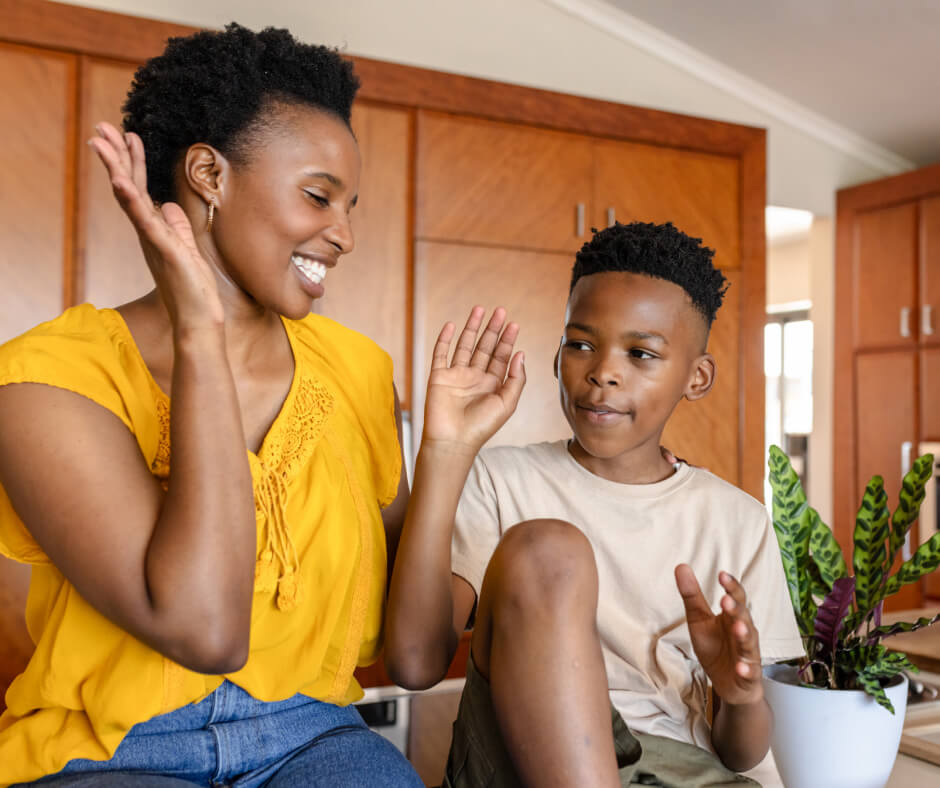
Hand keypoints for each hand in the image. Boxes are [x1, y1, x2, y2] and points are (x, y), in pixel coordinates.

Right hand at [88, 122, 223, 328]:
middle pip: (129, 188)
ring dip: (117, 169)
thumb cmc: (193, 289)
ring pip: (131, 199)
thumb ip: (177, 228)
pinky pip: (146, 222)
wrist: (198, 321)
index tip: (127, 135)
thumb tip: (170, 206)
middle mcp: (148, 233)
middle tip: (101, 127)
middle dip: (117, 156)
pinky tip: (121, 181)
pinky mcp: (166, 251)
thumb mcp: (187, 250)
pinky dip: (133, 201)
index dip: (133, 162)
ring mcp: (154, 241)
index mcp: (155, 230)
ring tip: (102, 144)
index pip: (140, 190)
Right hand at [422, 306, 524, 451]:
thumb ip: (516, 378)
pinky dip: (445, 339)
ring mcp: (456, 376)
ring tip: (479, 309)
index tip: (514, 324)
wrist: (453, 441)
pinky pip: (441, 354)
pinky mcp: (439, 377)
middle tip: (500, 311)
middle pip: (485, 347)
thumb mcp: (507, 403)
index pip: (501, 357)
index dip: (507, 340)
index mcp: (492, 385)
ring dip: (472, 328)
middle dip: (493, 329)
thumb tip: (521, 353)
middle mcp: (475, 378)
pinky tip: (451, 325)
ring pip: (464, 346)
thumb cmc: (482, 427)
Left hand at [675, 564, 762, 705]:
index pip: (736, 597)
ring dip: (744, 635)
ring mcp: (748, 653)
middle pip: (743, 617)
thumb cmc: (715, 647)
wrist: (728, 683)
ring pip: (749, 642)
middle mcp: (744, 631)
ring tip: (737, 628)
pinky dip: (746, 669)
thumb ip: (692, 595)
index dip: (731, 586)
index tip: (721, 575)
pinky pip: (749, 671)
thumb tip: (680, 566)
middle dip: (736, 609)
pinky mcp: (748, 674)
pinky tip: (741, 667)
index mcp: (733, 616)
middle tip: (725, 600)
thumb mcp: (699, 620)